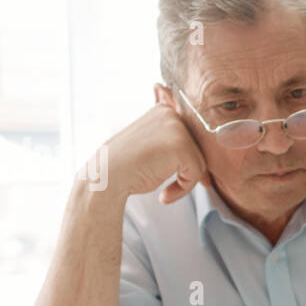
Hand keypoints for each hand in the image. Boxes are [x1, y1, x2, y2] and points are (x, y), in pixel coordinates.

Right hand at [77, 103, 209, 202]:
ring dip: (185, 182)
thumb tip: (198, 132)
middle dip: (187, 171)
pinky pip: (196, 173)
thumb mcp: (153, 143)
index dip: (185, 161)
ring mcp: (177, 128)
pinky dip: (183, 189)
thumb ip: (171, 136)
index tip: (174, 178)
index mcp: (165, 110)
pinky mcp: (181, 146)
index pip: (192, 139)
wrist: (106, 178)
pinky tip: (163, 195)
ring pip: (200, 162)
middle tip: (170, 188)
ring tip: (164, 191)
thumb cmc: (128, 166)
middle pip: (199, 149)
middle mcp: (172, 113)